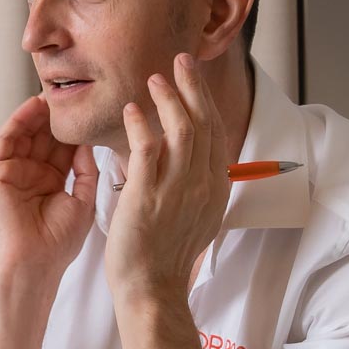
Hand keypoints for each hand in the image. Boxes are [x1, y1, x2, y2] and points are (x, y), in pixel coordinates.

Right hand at [0, 94, 99, 286]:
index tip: (90, 109)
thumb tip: (89, 143)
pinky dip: (17, 122)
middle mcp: (31, 176)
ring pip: (24, 135)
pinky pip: (5, 142)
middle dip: (54, 117)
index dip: (74, 129)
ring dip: (36, 114)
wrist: (33, 263)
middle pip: (43, 138)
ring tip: (51, 94)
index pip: (62, 149)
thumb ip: (86, 171)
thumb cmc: (57, 242)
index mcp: (50, 184)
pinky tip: (31, 107)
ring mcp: (12, 175)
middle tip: (69, 94)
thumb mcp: (83, 201)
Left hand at [104, 53, 227, 307]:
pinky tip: (133, 110)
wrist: (152, 287)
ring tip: (155, 77)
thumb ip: (193, 184)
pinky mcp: (149, 194)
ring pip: (182, 128)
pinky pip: (149, 148)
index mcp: (216, 187)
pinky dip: (143, 124)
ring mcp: (179, 188)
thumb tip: (185, 160)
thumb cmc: (165, 256)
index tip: (192, 80)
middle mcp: (203, 183)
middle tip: (181, 61)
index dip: (204, 101)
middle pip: (204, 122)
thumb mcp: (194, 215)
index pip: (215, 132)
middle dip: (193, 87)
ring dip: (169, 98)